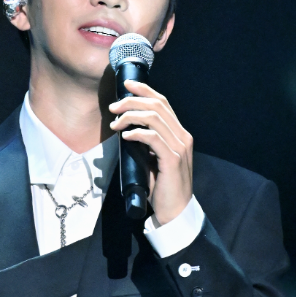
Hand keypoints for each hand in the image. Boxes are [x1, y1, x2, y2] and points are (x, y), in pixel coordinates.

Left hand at [109, 80, 192, 224]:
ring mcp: (180, 147)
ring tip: (114, 124)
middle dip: (132, 101)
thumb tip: (124, 128)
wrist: (175, 211)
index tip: (127, 85)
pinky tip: (125, 137)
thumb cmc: (161, 185)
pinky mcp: (173, 159)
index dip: (145, 90)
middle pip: (157, 106)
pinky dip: (137, 133)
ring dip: (130, 116)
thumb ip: (145, 142)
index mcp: (179, 133)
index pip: (163, 103)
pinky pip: (153, 138)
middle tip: (113, 107)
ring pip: (154, 118)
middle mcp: (182, 136)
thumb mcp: (153, 158)